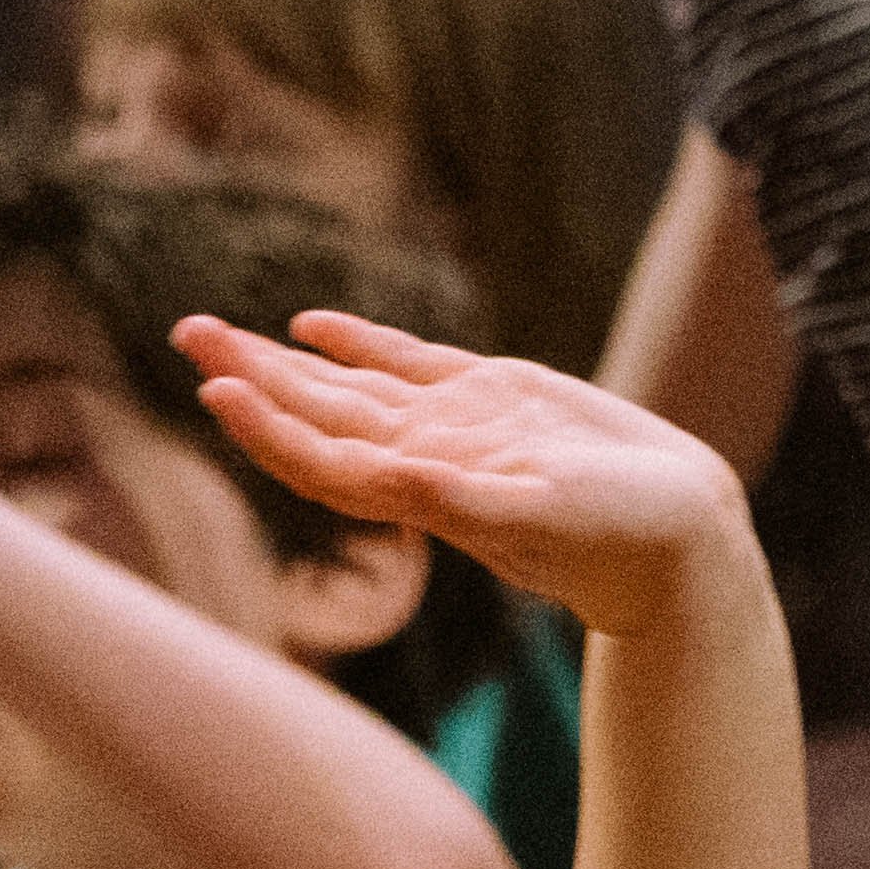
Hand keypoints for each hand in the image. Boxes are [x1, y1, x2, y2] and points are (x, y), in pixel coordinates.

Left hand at [181, 301, 745, 630]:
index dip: (266, 425)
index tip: (215, 386)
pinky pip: (407, 365)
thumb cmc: (619, 542)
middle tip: (186, 329)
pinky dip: (357, 344)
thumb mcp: (537, 518)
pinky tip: (310, 326)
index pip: (321, 458)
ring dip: (281, 361)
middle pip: (314, 414)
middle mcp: (424, 458)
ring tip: (214, 328)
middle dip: (249, 374)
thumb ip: (460, 501)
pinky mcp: (495, 400)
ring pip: (347, 387)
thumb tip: (390, 479)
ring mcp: (454, 428)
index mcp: (424, 490)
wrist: (683, 541)